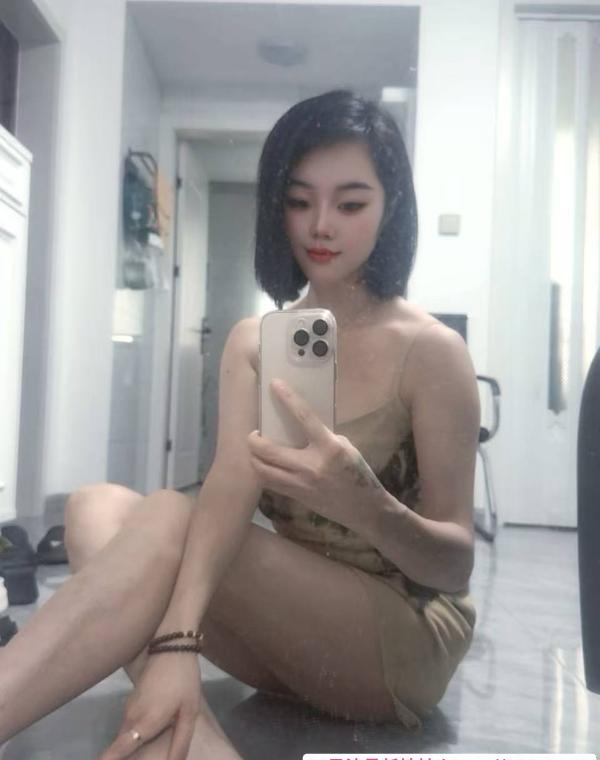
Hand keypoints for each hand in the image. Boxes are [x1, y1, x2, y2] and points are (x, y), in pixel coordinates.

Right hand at [96, 653, 200, 759]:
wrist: (172, 646)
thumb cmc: (183, 680)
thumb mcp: (189, 712)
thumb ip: (181, 741)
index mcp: (145, 722)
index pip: (119, 749)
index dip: (107, 759)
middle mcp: (131, 717)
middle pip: (121, 745)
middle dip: (121, 756)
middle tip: (137, 757)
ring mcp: (129, 707)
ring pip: (125, 735)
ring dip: (129, 745)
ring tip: (143, 748)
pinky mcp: (131, 700)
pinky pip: (129, 724)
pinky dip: (134, 733)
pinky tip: (148, 731)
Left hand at [248, 379, 384, 530]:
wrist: (364, 509)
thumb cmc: (357, 473)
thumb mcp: (345, 447)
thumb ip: (322, 437)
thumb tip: (299, 427)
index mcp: (329, 448)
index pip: (304, 417)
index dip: (288, 399)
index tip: (275, 384)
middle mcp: (311, 466)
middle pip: (268, 451)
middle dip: (254, 440)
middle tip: (253, 433)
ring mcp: (301, 484)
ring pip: (263, 471)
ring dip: (254, 458)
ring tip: (256, 450)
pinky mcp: (297, 497)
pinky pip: (271, 483)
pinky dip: (264, 472)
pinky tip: (265, 466)